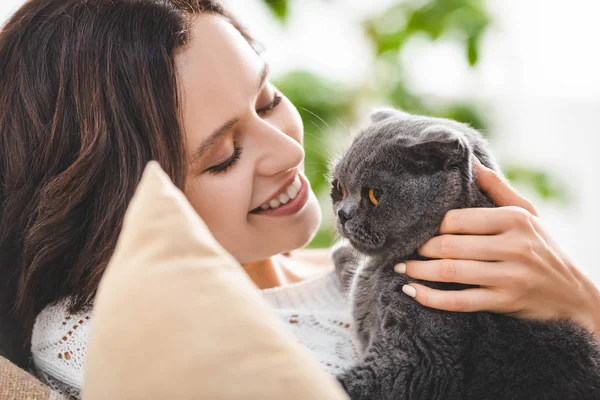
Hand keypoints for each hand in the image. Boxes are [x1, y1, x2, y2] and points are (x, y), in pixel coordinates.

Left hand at [398, 158, 599, 337]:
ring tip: (400, 268)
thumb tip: (473, 163)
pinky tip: (412, 292)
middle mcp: (514, 246)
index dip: (432, 226)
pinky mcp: (505, 302)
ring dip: (418, 271)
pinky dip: (432, 298)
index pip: (458, 218)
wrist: (575, 294)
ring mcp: (510, 276)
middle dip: (419, 249)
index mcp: (515, 219)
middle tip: (401, 251)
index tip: (417, 229)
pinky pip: (459, 300)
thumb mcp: (529, 214)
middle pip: (450, 245)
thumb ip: (499, 189)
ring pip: (451, 271)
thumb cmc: (545, 248)